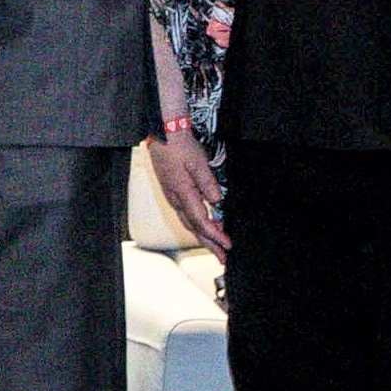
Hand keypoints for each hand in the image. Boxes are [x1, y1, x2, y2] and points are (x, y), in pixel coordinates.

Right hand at [146, 136, 223, 257]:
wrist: (163, 132)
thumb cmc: (178, 145)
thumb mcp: (198, 162)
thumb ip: (208, 183)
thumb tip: (217, 202)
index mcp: (182, 194)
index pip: (201, 222)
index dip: (215, 235)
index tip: (228, 244)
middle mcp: (176, 199)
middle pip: (194, 228)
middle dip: (210, 244)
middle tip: (222, 258)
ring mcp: (173, 196)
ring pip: (189, 223)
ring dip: (203, 236)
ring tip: (216, 246)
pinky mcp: (173, 191)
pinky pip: (186, 214)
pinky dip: (197, 224)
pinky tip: (204, 226)